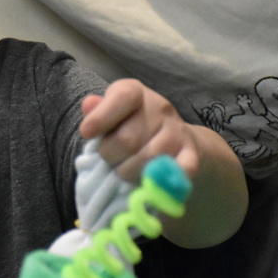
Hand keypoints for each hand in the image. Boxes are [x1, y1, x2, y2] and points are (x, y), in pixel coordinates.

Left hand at [79, 78, 197, 182]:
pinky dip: (162, 182)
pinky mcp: (192, 154)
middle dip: (110, 154)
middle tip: (108, 158)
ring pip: (148, 159)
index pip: (122, 98)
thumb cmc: (131, 125)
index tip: (86, 133)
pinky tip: (148, 184)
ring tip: (123, 171)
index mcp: (135, 92)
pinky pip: (179, 171)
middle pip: (128, 139)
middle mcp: (160, 107)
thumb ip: (97, 111)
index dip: (101, 117)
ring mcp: (177, 131)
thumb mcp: (111, 113)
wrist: (176, 138)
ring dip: (128, 172)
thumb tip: (88, 104)